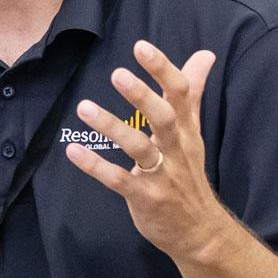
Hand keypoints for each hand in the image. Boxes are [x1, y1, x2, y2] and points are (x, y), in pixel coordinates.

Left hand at [64, 40, 230, 261]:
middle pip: (164, 118)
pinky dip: (96, 166)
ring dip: (112, 126)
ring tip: (84, 107)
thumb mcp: (193, 132)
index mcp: (186, 131)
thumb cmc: (189, 174)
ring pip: (139, 148)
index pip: (181, 94)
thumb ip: (193, 93)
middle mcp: (177, 150)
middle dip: (142, 96)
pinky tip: (73, 150)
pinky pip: (118, 180)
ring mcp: (161, 175)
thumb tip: (204, 55)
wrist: (200, 231)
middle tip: (117, 72)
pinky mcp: (145, 198)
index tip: (141, 46)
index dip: (163, 70)